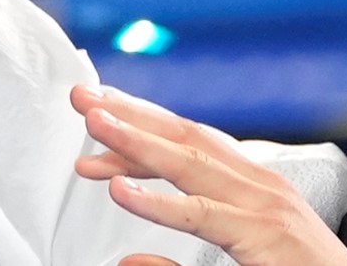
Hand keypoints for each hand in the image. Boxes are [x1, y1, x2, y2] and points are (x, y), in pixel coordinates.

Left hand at [71, 84, 346, 265]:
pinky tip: (122, 191)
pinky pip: (202, 216)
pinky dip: (159, 203)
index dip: (141, 127)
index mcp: (254, 186)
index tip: (97, 118)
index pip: (190, 145)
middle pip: (185, 138)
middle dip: (131, 115)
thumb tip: (125, 263)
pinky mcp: (262, 236)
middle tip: (81, 97)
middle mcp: (260, 184)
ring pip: (189, 164)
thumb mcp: (235, 264)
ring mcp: (264, 207)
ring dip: (136, 141)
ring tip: (94, 125)